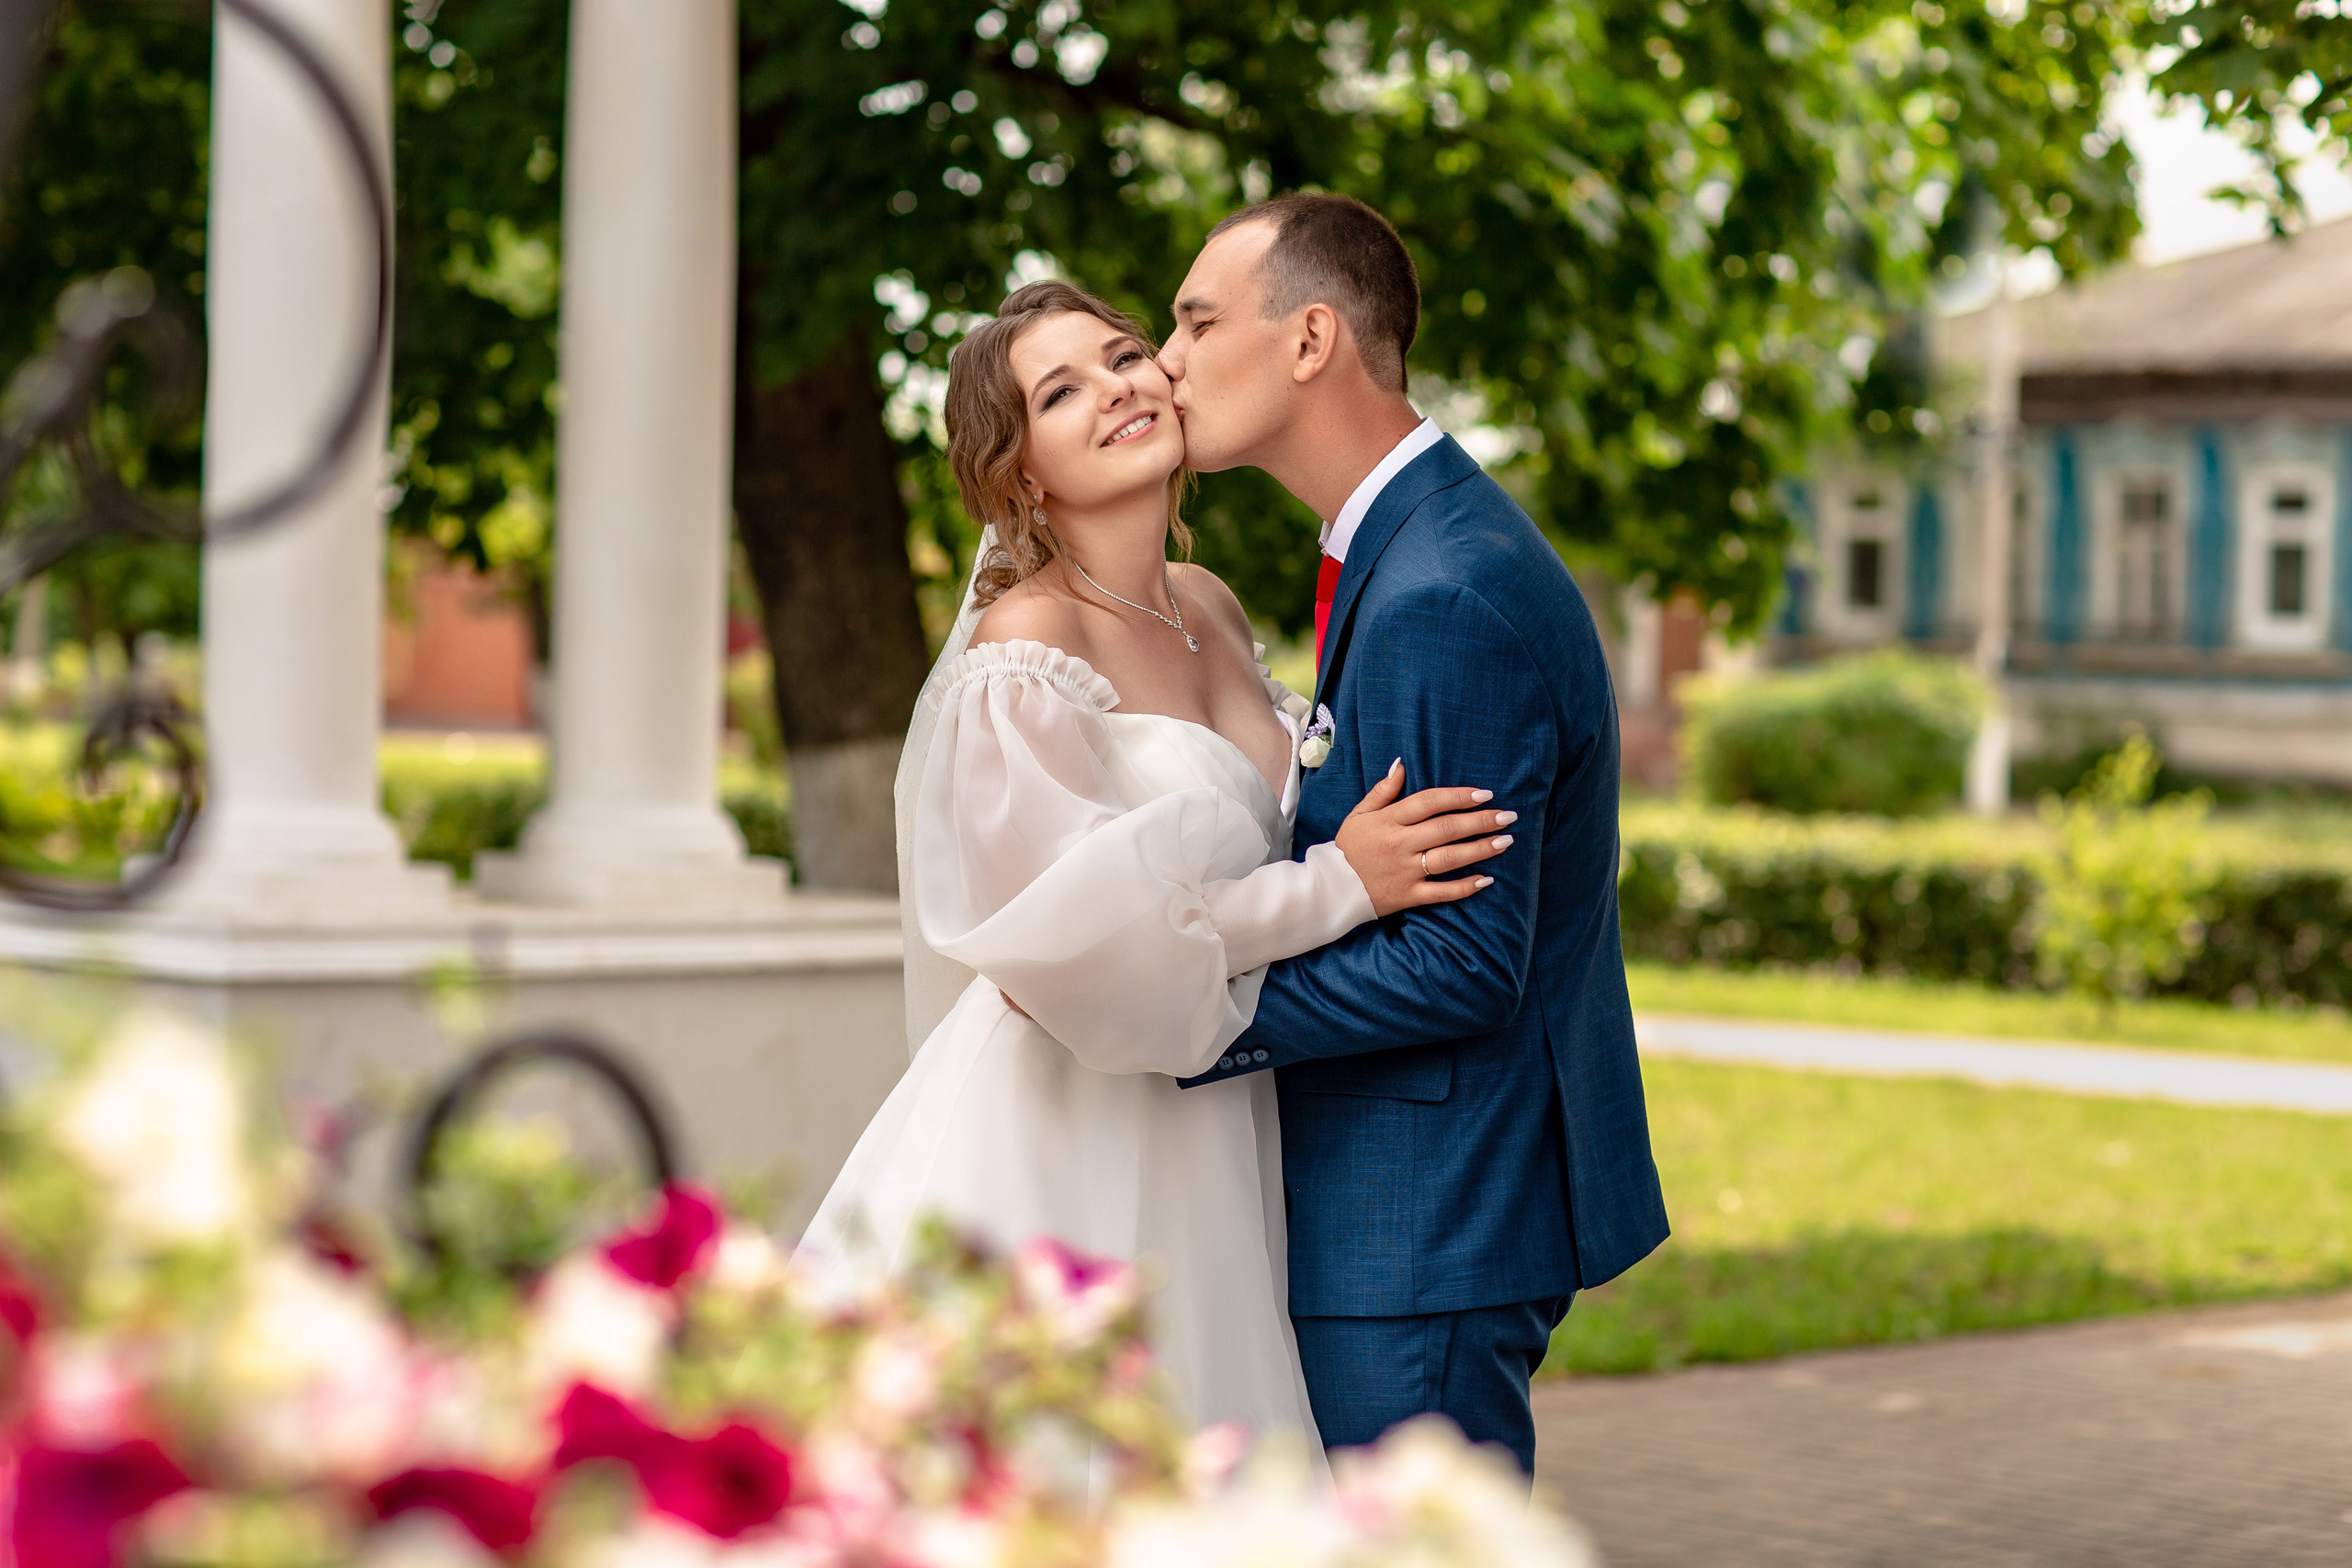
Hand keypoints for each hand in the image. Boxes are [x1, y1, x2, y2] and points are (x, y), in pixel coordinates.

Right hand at [1333, 759, 1517, 917]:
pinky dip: (1465, 887)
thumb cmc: (1348, 848)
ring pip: (1449, 858)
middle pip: (1446, 828)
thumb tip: (1402, 765)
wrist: (1329, 889)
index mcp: (1389, 821)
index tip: (1484, 794)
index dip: (1459, 796)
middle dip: (1480, 821)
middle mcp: (1400, 844)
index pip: (1429, 802)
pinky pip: (1441, 892)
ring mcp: (1405, 871)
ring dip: (1480, 849)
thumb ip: (1383, 790)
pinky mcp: (1408, 895)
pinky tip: (1486, 879)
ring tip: (1505, 841)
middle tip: (1508, 816)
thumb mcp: (1359, 814)